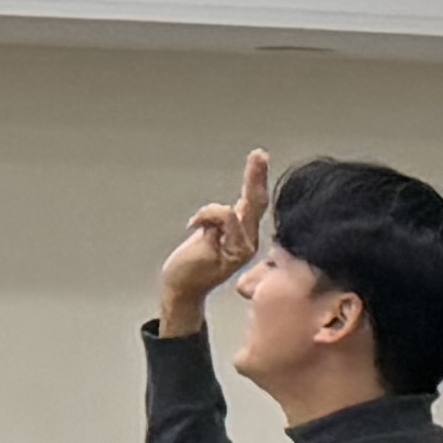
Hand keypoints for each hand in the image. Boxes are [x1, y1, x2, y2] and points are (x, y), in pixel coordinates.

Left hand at [157, 150, 267, 333]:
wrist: (182, 288)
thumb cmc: (192, 265)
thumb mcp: (209, 235)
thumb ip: (223, 223)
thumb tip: (228, 209)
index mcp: (246, 235)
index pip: (256, 202)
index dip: (257, 178)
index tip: (260, 156)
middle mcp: (250, 241)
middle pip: (256, 201)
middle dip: (256, 176)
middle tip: (259, 153)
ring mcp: (243, 248)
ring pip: (230, 211)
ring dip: (208, 213)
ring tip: (195, 227)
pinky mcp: (233, 253)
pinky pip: (222, 220)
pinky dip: (204, 218)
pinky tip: (193, 228)